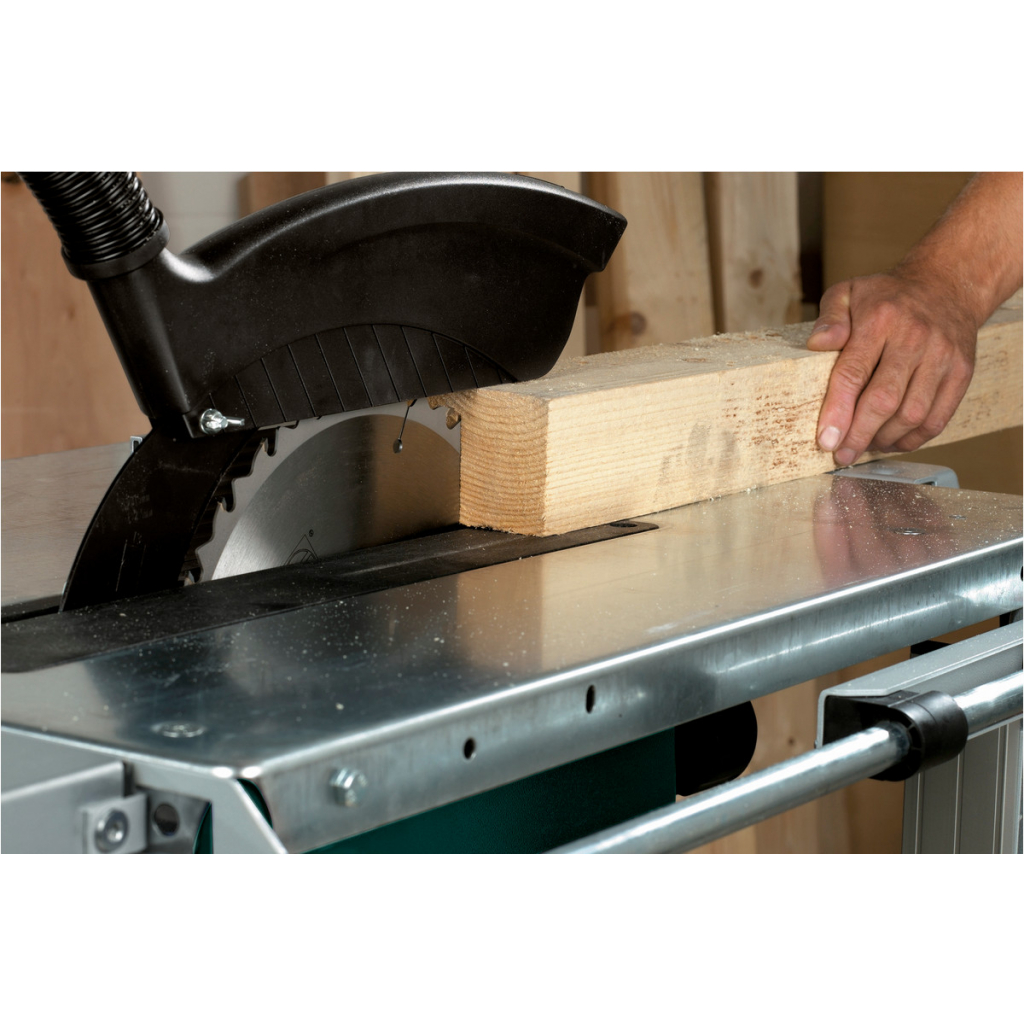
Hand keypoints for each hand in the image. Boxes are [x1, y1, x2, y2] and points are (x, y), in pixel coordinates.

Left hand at [807, 271, 977, 465]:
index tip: (826, 440)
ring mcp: (942, 357)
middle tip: (842, 454)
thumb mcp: (849, 292)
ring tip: (865, 445)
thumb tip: (818, 344)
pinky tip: (892, 441)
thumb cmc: (887, 296)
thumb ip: (829, 317)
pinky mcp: (961, 372)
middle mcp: (915, 338)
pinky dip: (913, 438)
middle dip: (859, 435)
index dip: (838, 412)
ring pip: (912, 414)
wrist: (947, 285)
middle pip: (884, 400)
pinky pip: (937, 418)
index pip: (854, 374)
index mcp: (881, 320)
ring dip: (885, 439)